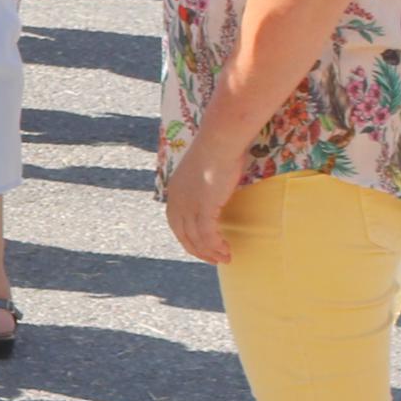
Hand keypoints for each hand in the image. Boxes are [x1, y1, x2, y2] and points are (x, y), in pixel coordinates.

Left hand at [163, 136, 247, 264]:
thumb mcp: (204, 172)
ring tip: (225, 258)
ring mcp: (189, 204)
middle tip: (214, 259)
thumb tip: (214, 194)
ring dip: (211, 252)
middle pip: (184, 235)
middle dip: (199, 251)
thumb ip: (204, 187)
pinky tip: (226, 250)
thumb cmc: (217, 151)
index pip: (176, 225)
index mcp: (174, 193)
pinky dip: (216, 246)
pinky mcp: (203, 206)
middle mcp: (177, 201)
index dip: (188, 240)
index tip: (202, 248)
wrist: (219, 141)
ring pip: (197, 238)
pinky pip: (208, 235)